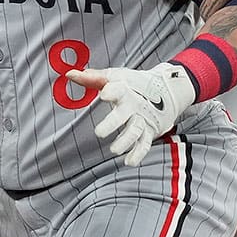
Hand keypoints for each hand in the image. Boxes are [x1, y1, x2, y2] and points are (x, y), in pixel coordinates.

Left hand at [67, 63, 195, 166]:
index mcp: (125, 90)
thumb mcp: (114, 77)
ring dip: (125, 141)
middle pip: (124, 115)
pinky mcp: (149, 131)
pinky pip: (145, 144)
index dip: (111, 91)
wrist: (166, 90)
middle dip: (113, 123)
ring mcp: (143, 119)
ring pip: (135, 131)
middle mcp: (135, 105)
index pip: (119, 89)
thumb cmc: (133, 84)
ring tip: (114, 150)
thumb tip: (69, 74)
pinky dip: (138, 154)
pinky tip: (129, 162)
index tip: (104, 94)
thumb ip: (92, 78)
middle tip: (99, 133)